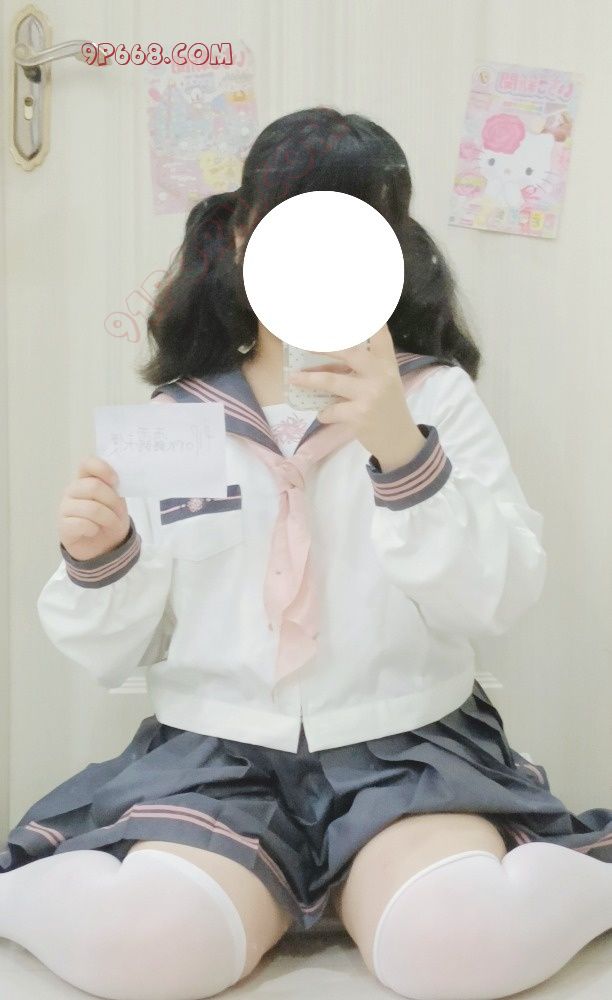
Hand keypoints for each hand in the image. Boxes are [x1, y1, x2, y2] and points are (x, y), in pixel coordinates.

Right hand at [58, 457, 130, 560]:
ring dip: (108, 518)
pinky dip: (94, 529)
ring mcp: (65, 507)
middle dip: (112, 502)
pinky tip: (93, 531)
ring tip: (110, 524)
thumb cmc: (110, 518)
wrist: (104, 546)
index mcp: (85, 479)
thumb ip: (113, 487)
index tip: (115, 481)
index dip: (103, 469)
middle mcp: (72, 490)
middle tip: (118, 512)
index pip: (87, 463)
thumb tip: (114, 479)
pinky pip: (82, 524)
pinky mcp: (62, 526)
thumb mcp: (116, 500)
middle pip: (94, 487)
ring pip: (91, 508)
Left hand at [287, 324, 426, 470]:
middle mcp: (380, 375)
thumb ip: (359, 370)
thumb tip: (321, 364)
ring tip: (293, 378)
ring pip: (331, 382)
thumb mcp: (381, 382)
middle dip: (322, 345)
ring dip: (308, 380)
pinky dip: (323, 412)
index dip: (367, 317)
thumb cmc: (386, 407)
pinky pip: (331, 410)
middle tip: (302, 341)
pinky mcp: (359, 415)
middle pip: (347, 352)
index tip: (355, 305)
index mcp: (386, 363)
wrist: (399, 440)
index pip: (379, 333)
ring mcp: (370, 395)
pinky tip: (324, 414)